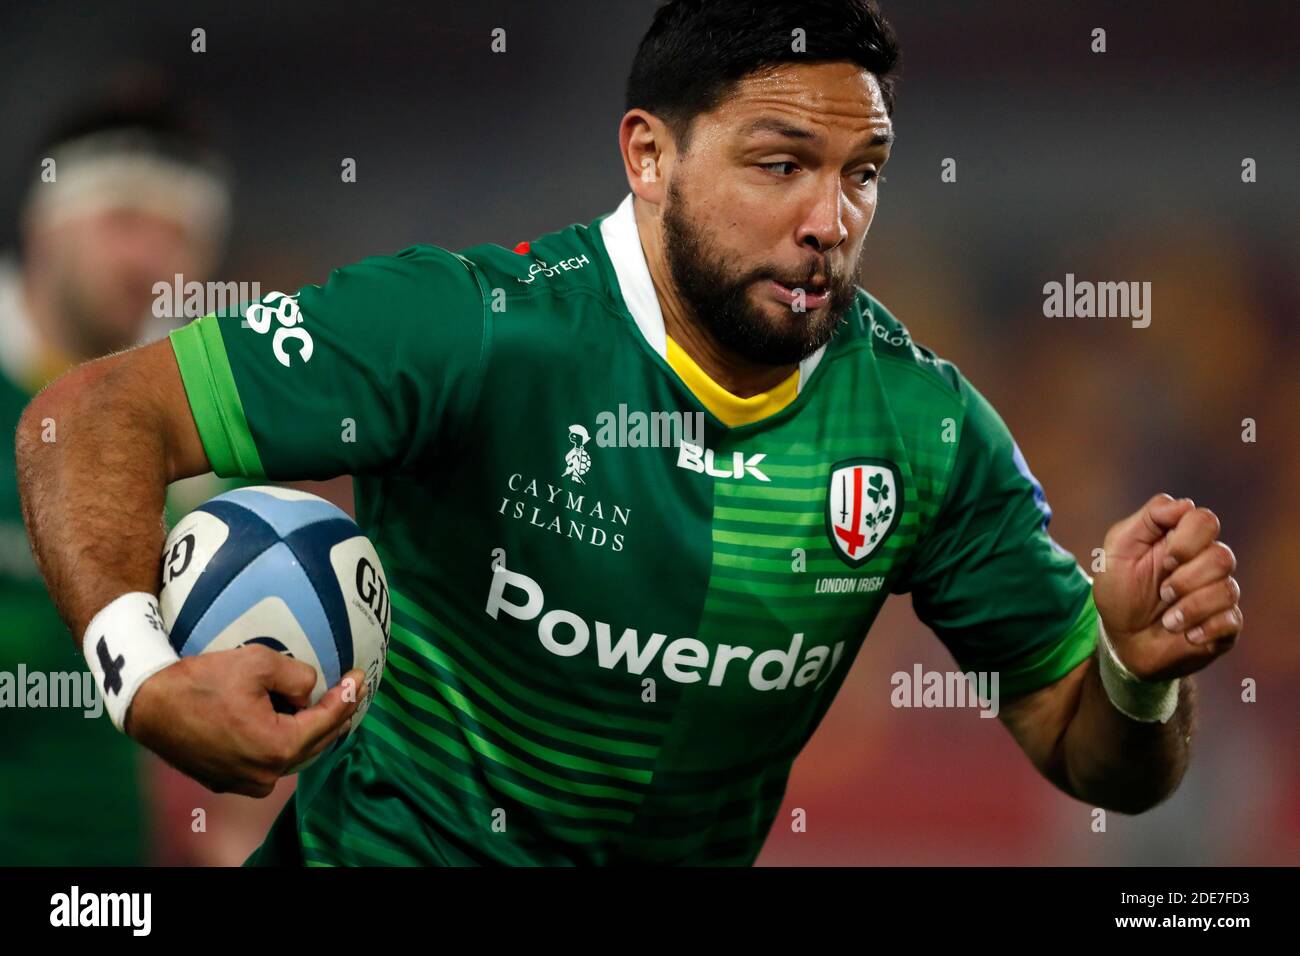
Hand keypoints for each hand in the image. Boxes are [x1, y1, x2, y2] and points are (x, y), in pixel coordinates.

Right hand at [124, 644, 363, 796]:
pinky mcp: (227, 780)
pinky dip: (282, 740)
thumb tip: (312, 689)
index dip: (348, 696)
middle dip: (334, 715)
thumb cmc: (202, 681)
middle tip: (350, 690)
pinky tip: (288, 719)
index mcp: (277, 747)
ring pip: (292, 754)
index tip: (360, 676)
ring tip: (325, 704)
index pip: (327, 721)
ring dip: (308, 730)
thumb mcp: (259, 663)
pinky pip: (267, 760)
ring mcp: (244, 782)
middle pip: (314, 743)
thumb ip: (299, 677)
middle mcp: (265, 774)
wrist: (149, 704)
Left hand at [1093, 493, 1241, 681]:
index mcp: (1180, 540)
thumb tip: (1185, 505)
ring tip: (1168, 620)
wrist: (1121, 641)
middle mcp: (1205, 563)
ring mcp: (1218, 594)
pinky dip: (1202, 629)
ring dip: (1189, 608)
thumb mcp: (1118, 551)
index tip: (1164, 560)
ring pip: (1227, 589)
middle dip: (1186, 579)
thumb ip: (1147, 520)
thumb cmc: (1118, 592)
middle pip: (1222, 556)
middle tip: (1162, 592)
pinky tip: (1185, 634)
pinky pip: (1231, 620)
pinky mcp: (1225, 624)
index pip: (1205, 521)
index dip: (1187, 540)